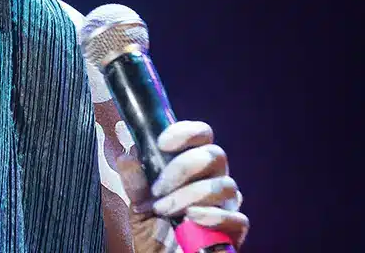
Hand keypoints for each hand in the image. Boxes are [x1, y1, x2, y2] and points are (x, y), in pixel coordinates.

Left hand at [119, 121, 248, 249]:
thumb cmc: (154, 233)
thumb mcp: (138, 206)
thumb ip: (135, 182)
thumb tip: (128, 156)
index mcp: (193, 167)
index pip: (202, 135)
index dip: (186, 132)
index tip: (162, 143)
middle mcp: (213, 181)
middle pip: (215, 155)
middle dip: (183, 167)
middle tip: (158, 188)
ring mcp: (226, 205)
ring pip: (224, 185)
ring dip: (190, 195)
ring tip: (165, 210)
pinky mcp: (234, 231)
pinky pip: (236, 217)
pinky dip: (211, 216)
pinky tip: (190, 221)